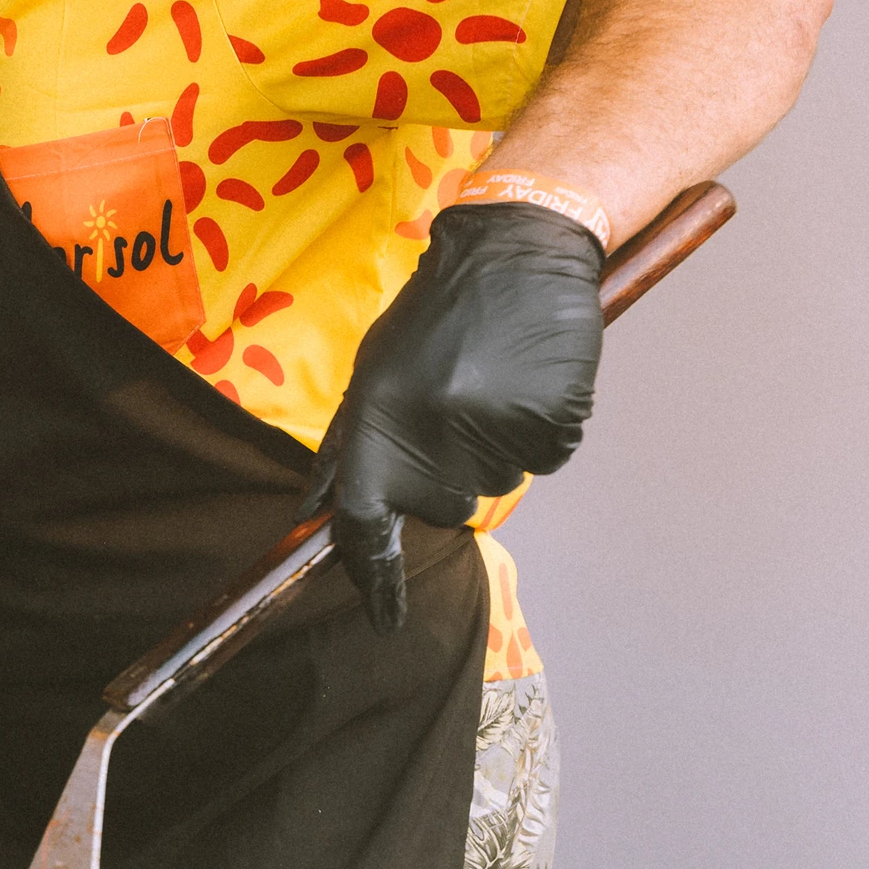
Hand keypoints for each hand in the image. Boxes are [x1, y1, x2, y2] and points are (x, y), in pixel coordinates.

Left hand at [300, 200, 604, 635]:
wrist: (515, 252)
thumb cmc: (438, 315)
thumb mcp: (375, 368)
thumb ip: (350, 443)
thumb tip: (317, 510)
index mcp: (379, 418)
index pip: (362, 521)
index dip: (373, 577)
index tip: (384, 616)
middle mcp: (433, 430)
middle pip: (444, 507)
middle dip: (449, 472)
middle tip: (457, 406)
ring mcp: (494, 428)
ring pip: (497, 483)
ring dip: (496, 447)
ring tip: (493, 384)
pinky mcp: (551, 421)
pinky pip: (545, 459)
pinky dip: (539, 432)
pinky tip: (529, 382)